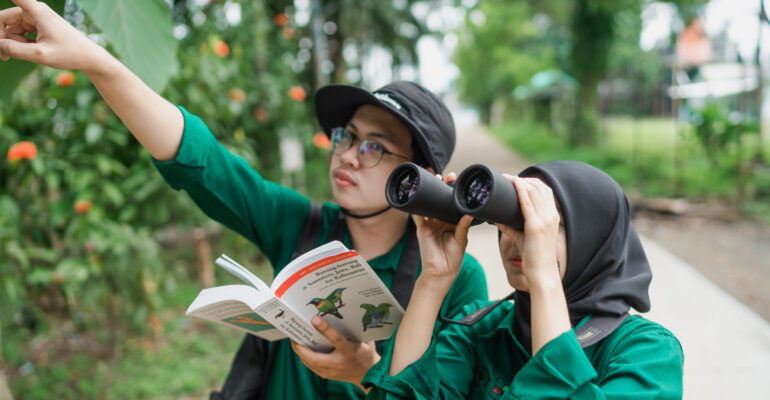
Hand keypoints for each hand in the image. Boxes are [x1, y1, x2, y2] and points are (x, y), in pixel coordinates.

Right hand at [0, 0, 105, 70]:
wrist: (88, 57)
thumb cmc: (69, 54)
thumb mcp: (40, 55)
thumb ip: (14, 50)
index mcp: (36, 10)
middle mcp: (33, 11)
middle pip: (3, 20)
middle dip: (2, 38)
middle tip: (4, 57)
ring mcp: (34, 18)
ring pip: (11, 29)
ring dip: (14, 44)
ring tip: (31, 54)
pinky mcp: (36, 26)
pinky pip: (18, 34)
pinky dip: (21, 45)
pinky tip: (32, 52)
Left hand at [291, 316, 378, 390]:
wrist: (369, 374)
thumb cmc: (366, 353)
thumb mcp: (365, 339)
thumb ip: (355, 329)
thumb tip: (343, 314)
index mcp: (350, 351)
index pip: (336, 339)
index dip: (325, 329)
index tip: (314, 319)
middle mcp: (339, 363)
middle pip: (315, 358)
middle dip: (301, 348)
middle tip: (293, 336)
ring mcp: (332, 372)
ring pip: (310, 364)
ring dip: (300, 352)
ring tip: (295, 340)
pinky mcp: (328, 376)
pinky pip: (312, 367)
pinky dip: (305, 358)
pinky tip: (302, 350)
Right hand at [412, 172, 472, 288]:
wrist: (441, 272)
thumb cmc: (452, 259)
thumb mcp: (461, 241)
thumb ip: (463, 227)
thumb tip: (467, 215)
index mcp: (450, 223)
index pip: (451, 205)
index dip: (453, 193)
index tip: (457, 182)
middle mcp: (440, 221)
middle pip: (440, 201)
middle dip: (442, 188)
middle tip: (447, 176)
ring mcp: (430, 224)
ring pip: (430, 205)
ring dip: (430, 192)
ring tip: (434, 178)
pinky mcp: (422, 229)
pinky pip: (418, 215)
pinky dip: (417, 205)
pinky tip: (417, 194)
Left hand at [497, 176, 560, 286]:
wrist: (541, 273)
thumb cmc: (533, 256)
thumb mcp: (523, 237)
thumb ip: (511, 227)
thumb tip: (497, 219)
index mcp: (552, 216)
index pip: (545, 191)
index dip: (531, 182)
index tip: (516, 179)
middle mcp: (551, 215)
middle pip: (539, 187)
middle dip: (523, 179)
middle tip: (507, 177)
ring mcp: (545, 220)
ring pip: (534, 192)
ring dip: (520, 181)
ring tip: (507, 178)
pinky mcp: (536, 226)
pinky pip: (528, 203)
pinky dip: (521, 190)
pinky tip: (514, 183)